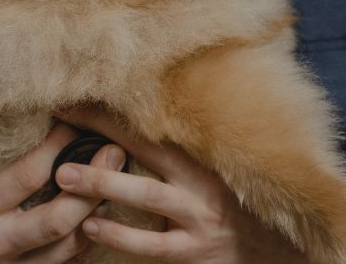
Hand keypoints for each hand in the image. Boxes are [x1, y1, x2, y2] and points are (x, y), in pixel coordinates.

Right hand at [0, 122, 126, 262]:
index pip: (29, 173)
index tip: (77, 124)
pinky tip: (100, 214)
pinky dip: (87, 239)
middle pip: (58, 217)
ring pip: (69, 246)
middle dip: (93, 183)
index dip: (61, 145)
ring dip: (98, 212)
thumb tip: (46, 121)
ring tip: (117, 181)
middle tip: (115, 153)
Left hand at [55, 107, 307, 263]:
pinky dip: (120, 236)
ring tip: (65, 178)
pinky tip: (90, 227)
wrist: (283, 245)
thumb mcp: (218, 164)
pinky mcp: (195, 252)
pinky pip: (152, 246)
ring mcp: (197, 217)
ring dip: (103, 185)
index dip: (110, 111)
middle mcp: (199, 180)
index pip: (148, 124)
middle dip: (102, 131)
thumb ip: (186, 144)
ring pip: (146, 196)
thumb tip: (146, 113)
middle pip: (145, 148)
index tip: (75, 97)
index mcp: (201, 154)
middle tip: (62, 120)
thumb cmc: (241, 199)